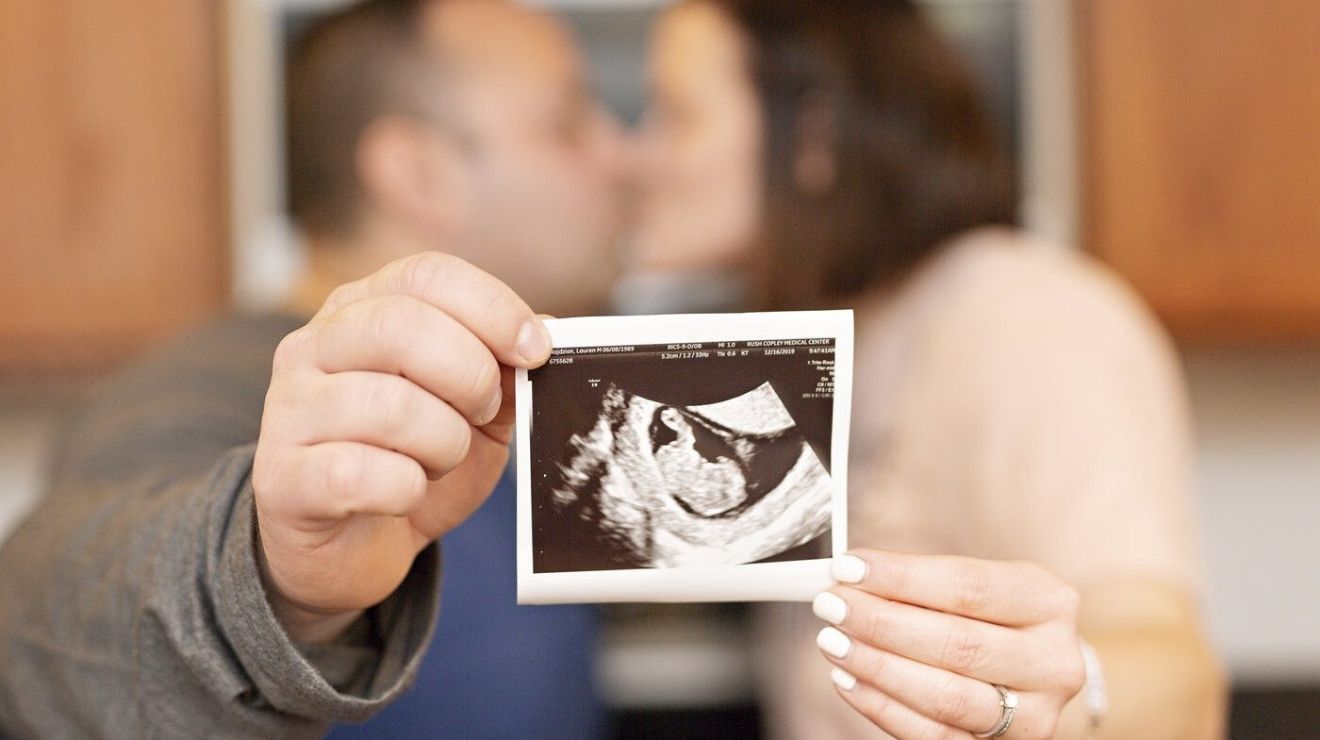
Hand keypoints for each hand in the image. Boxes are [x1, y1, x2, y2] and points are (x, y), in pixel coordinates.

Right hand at [252, 252, 551, 641]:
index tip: (535, 351)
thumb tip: (547, 333)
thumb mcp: (473, 411)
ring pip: (388, 404)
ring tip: (441, 461)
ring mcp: (289, 410)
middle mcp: (313, 347)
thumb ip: (504, 371)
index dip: (492, 308)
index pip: (426, 274)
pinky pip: (359, 473)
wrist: (351, 547)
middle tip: (485, 413)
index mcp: (362, 310)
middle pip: (402, 325)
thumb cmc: (413, 462)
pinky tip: (406, 494)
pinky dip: (406, 489)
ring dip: (443, 441)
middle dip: (471, 375)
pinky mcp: (281, 479)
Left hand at [812, 549, 1084, 738]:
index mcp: (1048, 601)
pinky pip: (935, 735)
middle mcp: (1053, 661)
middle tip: (832, 605)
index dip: (902, 577)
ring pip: (946, 697)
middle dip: (882, 622)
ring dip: (877, 667)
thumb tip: (847, 575)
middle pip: (957, 644)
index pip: (968, 586)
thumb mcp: (974, 585)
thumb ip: (919, 582)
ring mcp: (1034, 714)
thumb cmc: (991, 617)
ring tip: (832, 642)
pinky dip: (882, 707)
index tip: (848, 566)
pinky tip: (848, 679)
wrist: (1030, 670)